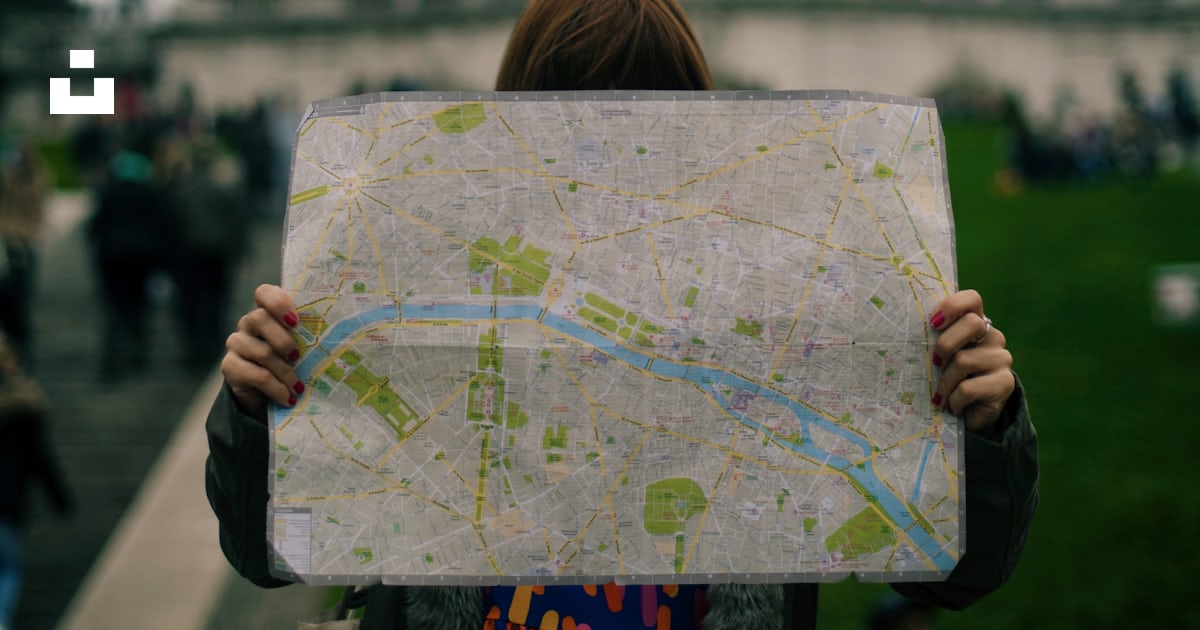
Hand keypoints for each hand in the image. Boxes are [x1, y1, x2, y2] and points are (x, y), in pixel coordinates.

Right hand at [220, 284, 303, 421]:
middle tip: (298, 356)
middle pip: (259, 318)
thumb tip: (344, 335)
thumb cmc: (292, 365)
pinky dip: (276, 388)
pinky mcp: (230, 366)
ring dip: (285, 372)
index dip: (278, 303)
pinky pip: (255, 375)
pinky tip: (288, 398)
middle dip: (283, 339)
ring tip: (299, 387)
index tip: (296, 321)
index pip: (264, 293)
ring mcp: (237, 343)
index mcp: (268, 312)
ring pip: (261, 351)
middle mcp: (248, 323)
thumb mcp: (303, 348)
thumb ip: (311, 337)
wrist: (266, 396)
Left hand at [930, 289, 1013, 434]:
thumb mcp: (940, 357)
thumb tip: (907, 333)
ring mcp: (1002, 359)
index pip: (972, 299)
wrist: (971, 414)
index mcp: (976, 324)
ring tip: (940, 395)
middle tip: (935, 363)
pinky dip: (954, 399)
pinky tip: (952, 405)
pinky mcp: (1005, 383)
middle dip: (946, 344)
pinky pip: (968, 388)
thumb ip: (934, 341)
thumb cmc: (948, 379)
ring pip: (964, 360)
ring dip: (945, 382)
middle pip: (972, 324)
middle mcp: (993, 337)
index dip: (953, 306)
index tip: (934, 323)